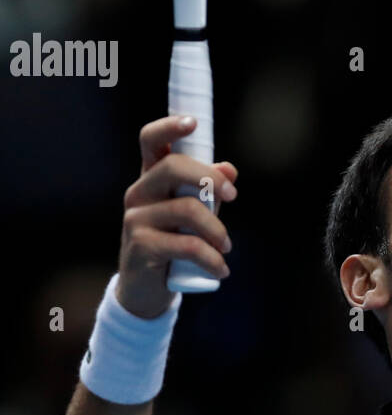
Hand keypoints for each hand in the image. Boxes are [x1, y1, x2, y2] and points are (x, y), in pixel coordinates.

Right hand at [117, 115, 237, 317]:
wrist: (147, 291)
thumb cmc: (175, 245)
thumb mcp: (196, 216)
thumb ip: (211, 192)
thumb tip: (230, 169)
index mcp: (152, 178)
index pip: (151, 142)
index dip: (169, 127)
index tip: (192, 123)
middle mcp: (139, 192)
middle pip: (173, 167)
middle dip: (210, 178)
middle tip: (232, 197)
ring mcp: (136, 218)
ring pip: (186, 209)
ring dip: (217, 231)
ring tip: (226, 248)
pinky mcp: (141, 246)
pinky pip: (187, 245)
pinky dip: (211, 259)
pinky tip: (220, 270)